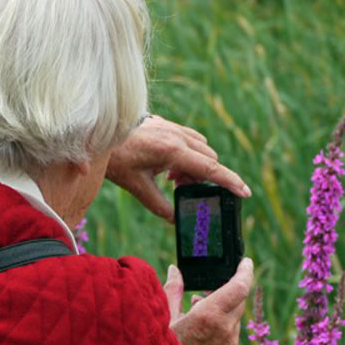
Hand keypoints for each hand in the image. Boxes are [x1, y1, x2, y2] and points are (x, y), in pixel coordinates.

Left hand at [106, 116, 251, 221]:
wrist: (99, 132)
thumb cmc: (116, 158)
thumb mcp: (137, 187)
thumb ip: (159, 205)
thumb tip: (174, 220)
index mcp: (172, 151)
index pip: (210, 168)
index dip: (229, 181)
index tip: (245, 192)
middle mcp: (177, 136)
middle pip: (209, 158)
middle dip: (205, 177)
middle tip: (183, 189)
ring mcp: (172, 127)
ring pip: (201, 147)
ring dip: (195, 165)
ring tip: (172, 179)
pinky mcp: (166, 124)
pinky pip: (189, 139)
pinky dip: (187, 154)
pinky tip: (167, 166)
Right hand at [164, 258, 253, 344]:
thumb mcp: (164, 316)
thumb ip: (173, 289)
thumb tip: (175, 271)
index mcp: (208, 315)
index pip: (239, 286)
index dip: (244, 271)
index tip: (244, 261)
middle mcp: (224, 329)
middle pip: (237, 300)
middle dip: (226, 290)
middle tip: (208, 287)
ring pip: (234, 317)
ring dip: (222, 309)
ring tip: (198, 308)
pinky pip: (231, 333)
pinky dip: (221, 325)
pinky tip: (203, 328)